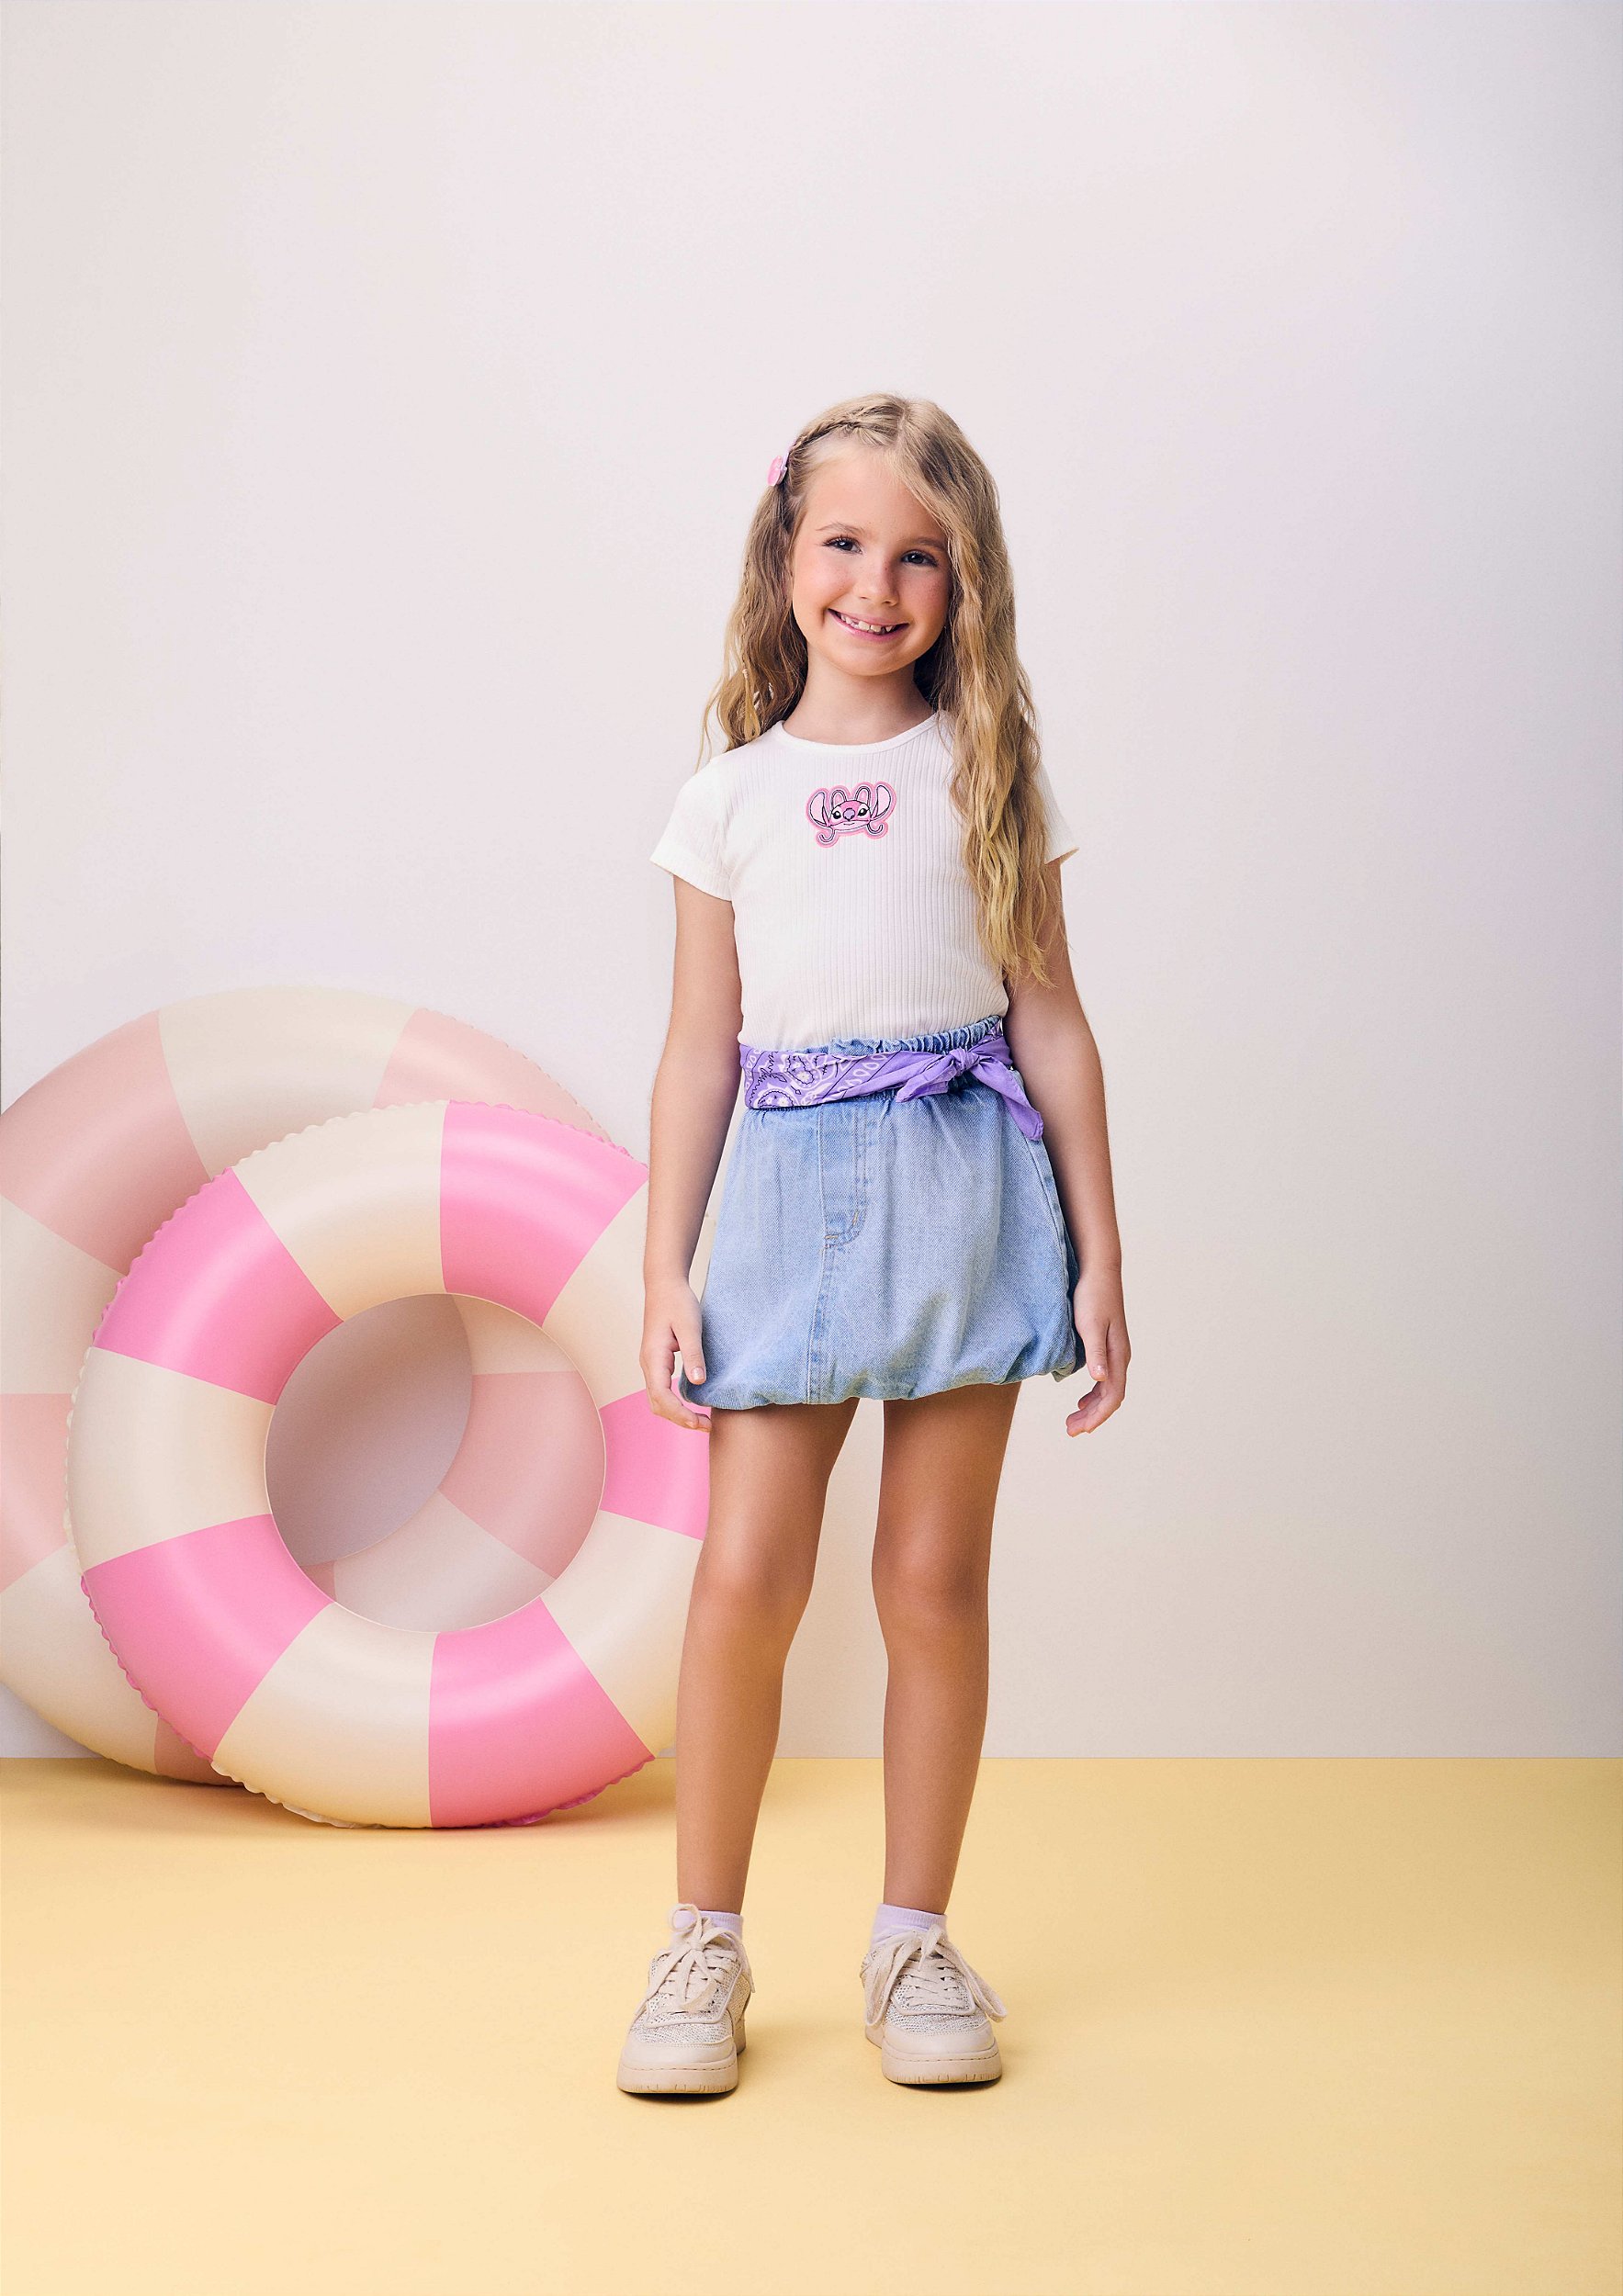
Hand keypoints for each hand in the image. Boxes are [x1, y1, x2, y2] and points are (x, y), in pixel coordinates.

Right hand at [641, 1277, 711, 1431]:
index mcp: (653, 1357)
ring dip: (676, 1413)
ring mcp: (650, 1364)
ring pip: (657, 1399)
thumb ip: (693, 1354)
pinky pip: (661, 1390)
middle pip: (657, 1404)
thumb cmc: (678, 1302)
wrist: (664, 1285)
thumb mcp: (690, 1327)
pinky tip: (691, 1403)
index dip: (680, 1414)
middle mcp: (647, 1364)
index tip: (701, 1422)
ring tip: (700, 1420)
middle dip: (679, 1419)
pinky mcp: (657, 1361)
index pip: (662, 1397)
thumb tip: (698, 1382)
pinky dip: (674, 1403)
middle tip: (706, 1425)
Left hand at [1065, 1265, 1128, 1435]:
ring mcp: (1115, 1353)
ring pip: (1107, 1390)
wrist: (1098, 1272)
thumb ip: (1095, 1353)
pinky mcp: (1106, 1346)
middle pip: (1110, 1397)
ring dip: (1092, 1408)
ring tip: (1073, 1421)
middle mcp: (1120, 1357)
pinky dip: (1093, 1395)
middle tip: (1070, 1430)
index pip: (1113, 1396)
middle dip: (1092, 1417)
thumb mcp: (1089, 1325)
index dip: (1098, 1416)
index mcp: (1117, 1355)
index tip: (1080, 1430)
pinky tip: (1081, 1401)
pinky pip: (1104, 1379)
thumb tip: (1101, 1379)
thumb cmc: (1092, 1296)